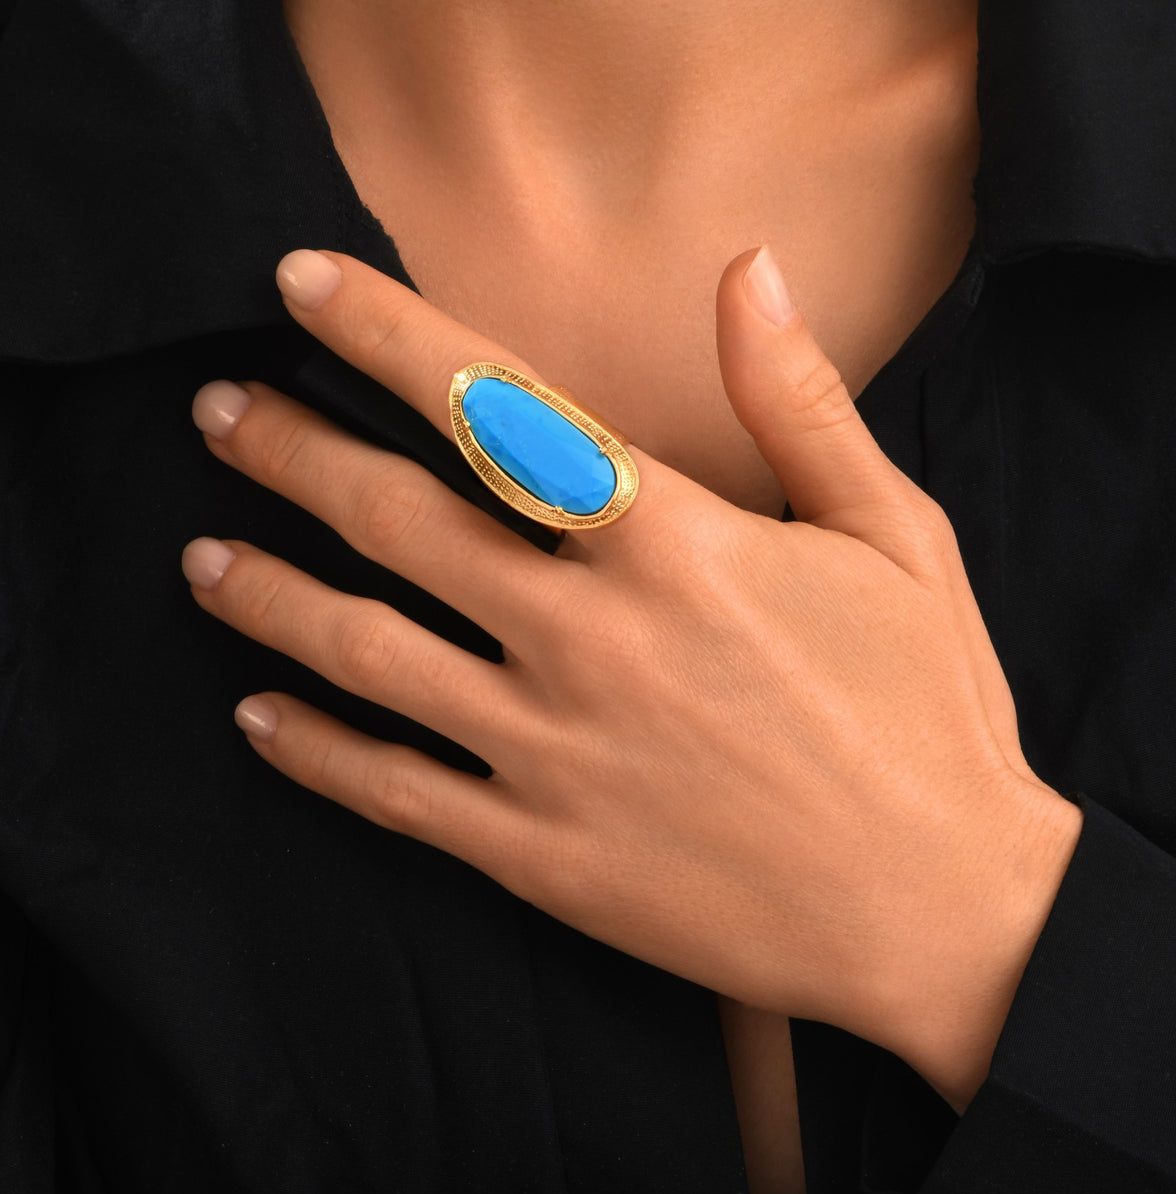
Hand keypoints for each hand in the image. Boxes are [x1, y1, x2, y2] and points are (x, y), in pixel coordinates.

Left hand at [182, 246, 1081, 1112]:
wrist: (942, 911)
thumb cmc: (927, 712)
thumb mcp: (895, 535)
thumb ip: (800, 401)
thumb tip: (748, 269)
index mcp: (676, 544)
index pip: (497, 407)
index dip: (388, 333)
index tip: (300, 287)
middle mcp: (591, 638)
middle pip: (396, 519)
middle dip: (290, 451)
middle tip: (217, 413)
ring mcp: (553, 754)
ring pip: (363, 652)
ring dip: (266, 592)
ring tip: (200, 555)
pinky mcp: (541, 856)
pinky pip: (393, 792)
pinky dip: (312, 749)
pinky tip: (257, 714)